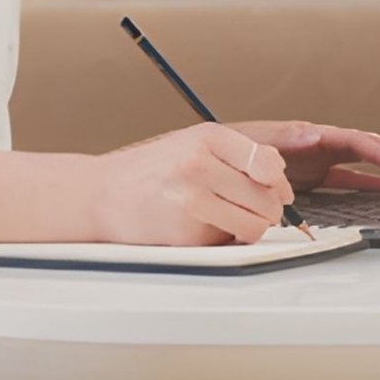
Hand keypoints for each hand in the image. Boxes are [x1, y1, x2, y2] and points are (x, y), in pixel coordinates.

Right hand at [86, 122, 296, 246]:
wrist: (100, 194)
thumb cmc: (148, 170)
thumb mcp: (191, 143)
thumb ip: (237, 154)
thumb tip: (280, 181)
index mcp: (206, 137)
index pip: (268, 162)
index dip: (278, 182)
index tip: (273, 187)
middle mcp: (199, 165)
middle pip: (268, 198)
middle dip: (266, 208)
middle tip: (246, 206)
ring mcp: (192, 201)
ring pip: (256, 225)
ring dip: (250, 226)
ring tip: (227, 217)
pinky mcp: (186, 234)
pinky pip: (229, 242)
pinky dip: (224, 238)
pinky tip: (202, 225)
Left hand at [223, 120, 379, 193]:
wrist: (206, 162)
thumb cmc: (229, 147)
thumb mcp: (257, 141)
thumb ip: (286, 138)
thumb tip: (315, 135)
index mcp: (309, 134)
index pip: (354, 141)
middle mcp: (317, 146)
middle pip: (367, 147)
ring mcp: (316, 162)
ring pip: (363, 162)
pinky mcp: (310, 177)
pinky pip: (348, 179)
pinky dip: (369, 183)